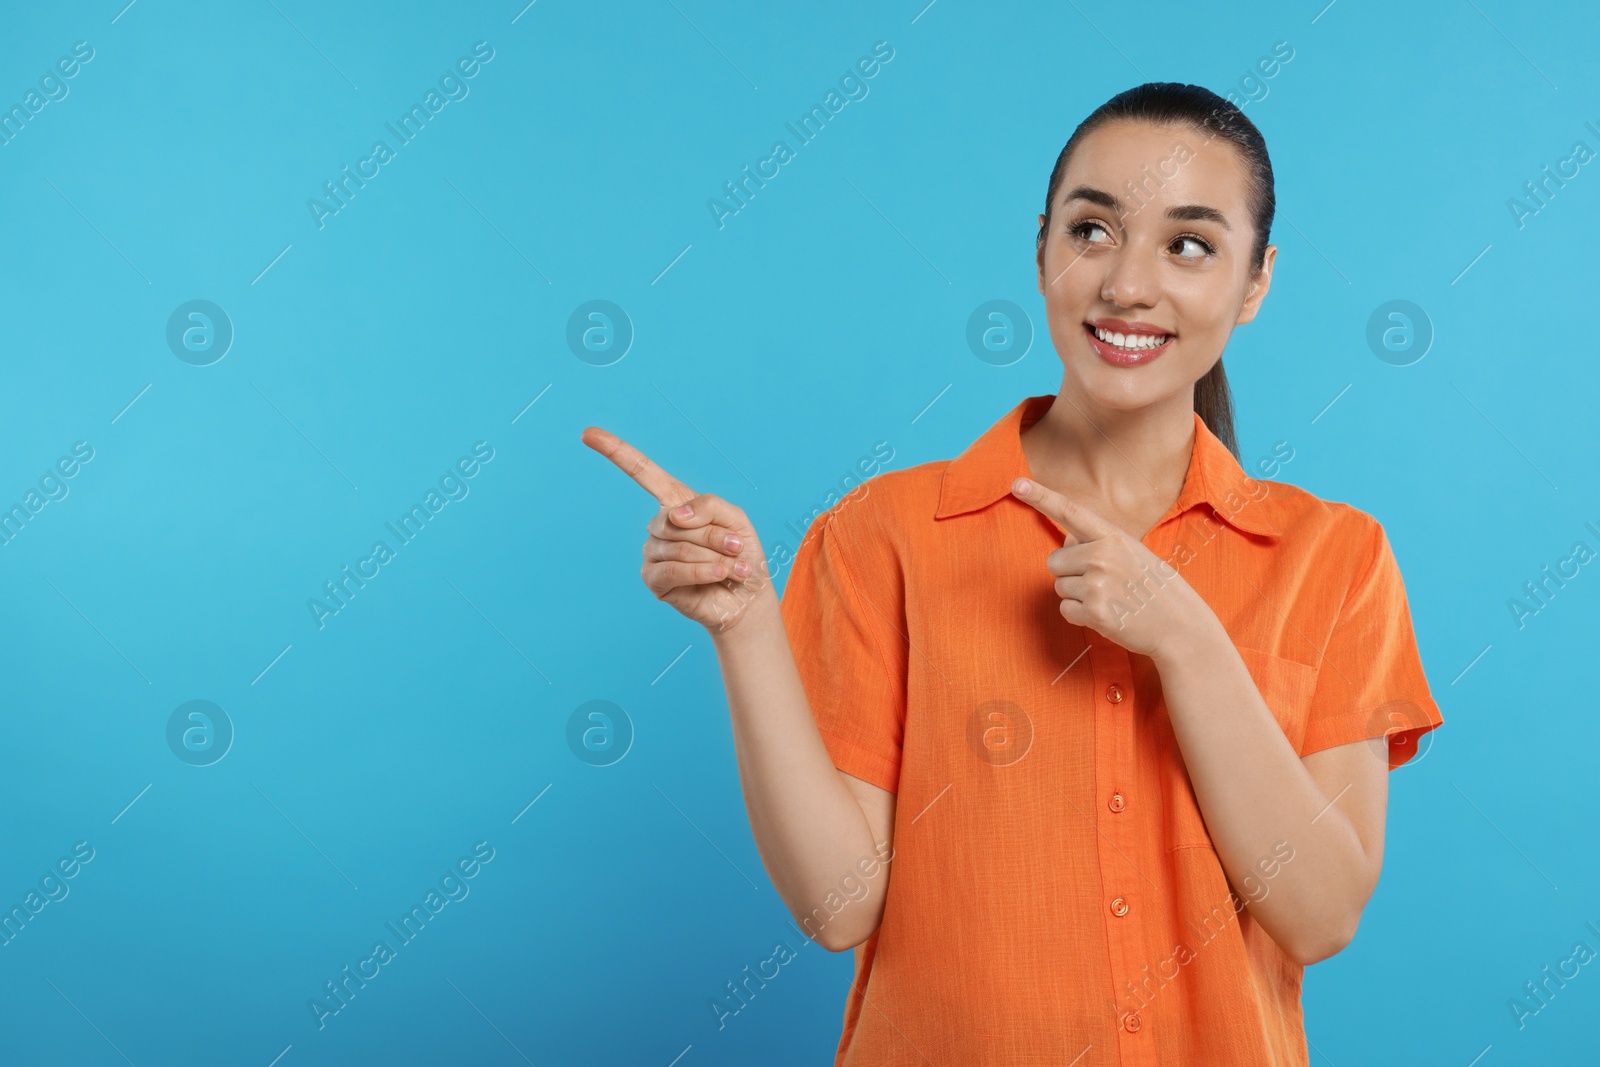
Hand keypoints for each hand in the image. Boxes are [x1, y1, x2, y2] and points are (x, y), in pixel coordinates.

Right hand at [582, 425, 773, 633]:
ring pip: (678, 546)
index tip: (587, 433)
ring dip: (714, 556)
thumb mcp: (734, 519)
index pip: (643, 473)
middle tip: (736, 548)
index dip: (616, 452)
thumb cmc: (741, 556)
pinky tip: (720, 575)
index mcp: (676, 503)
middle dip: (714, 535)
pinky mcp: (654, 580)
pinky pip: (673, 570)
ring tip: (732, 567)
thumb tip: (674, 515)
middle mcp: (659, 526)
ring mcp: (653, 553)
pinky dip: (702, 572)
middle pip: (677, 519)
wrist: (748, 598)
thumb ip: (708, 506)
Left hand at [1010, 476, 1215, 661]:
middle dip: (1070, 574)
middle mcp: (1102, 556)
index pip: (1070, 512)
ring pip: (1060, 587)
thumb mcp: (1132, 553)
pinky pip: (1065, 610)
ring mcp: (1097, 584)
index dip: (1041, 497)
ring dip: (1078, 596)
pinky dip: (1080, 616)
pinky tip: (1107, 615)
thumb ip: (1098, 543)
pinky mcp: (1095, 612)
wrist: (1181, 625)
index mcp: (1112, 537)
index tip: (1017, 484)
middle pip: (1054, 562)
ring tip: (1110, 599)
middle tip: (1104, 583)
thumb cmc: (1153, 587)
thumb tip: (1065, 543)